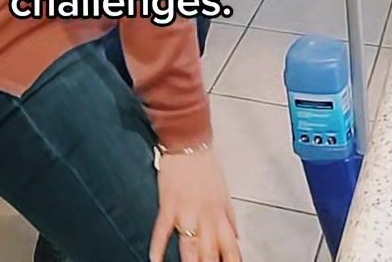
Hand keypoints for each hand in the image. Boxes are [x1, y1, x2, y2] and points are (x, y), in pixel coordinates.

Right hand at [149, 147, 240, 261]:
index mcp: (220, 214)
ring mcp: (186, 212)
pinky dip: (158, 247)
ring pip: (189, 247)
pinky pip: (162, 230)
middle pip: (210, 253)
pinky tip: (155, 260)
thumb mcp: (224, 192)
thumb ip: (229, 218)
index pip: (231, 248)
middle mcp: (206, 216)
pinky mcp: (168, 204)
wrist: (188, 142)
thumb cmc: (206, 165)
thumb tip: (236, 237)